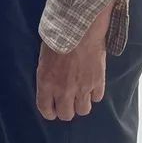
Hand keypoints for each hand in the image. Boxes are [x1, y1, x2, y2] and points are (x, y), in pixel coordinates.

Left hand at [36, 0, 114, 121]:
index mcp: (46, 82)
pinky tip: (92, 85)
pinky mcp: (98, 82)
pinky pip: (97, 98)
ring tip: (80, 95)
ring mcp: (82, 87)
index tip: (52, 110)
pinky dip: (94, 93)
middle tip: (67, 102)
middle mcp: (64, 89)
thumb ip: (47, 75)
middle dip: (66, 110)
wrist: (80, 27)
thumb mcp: (44, 56)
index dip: (49, 112)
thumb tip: (50, 84)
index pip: (46, 109)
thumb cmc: (58, 36)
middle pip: (66, 115)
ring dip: (81, 104)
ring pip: (83, 110)